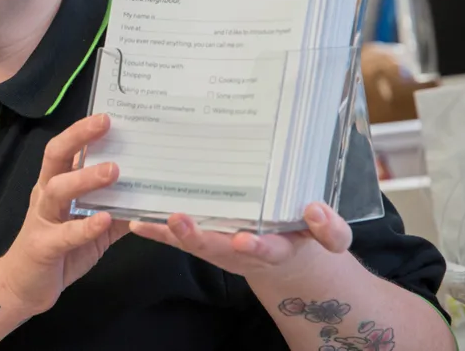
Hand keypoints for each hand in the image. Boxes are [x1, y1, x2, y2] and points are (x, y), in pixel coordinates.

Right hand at [0, 113, 129, 315]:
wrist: (23, 288)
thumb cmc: (60, 252)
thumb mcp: (93, 227)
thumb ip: (117, 209)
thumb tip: (151, 194)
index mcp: (54, 185)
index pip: (66, 149)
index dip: (82, 131)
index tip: (108, 115)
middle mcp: (45, 196)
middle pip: (55, 157)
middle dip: (78, 137)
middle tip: (105, 124)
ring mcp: (42, 219)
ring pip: (58, 190)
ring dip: (85, 178)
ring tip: (113, 170)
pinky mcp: (43, 246)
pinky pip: (64, 234)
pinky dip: (85, 227)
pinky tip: (104, 220)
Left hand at [130, 202, 351, 284]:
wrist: (285, 255)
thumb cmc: (303, 235)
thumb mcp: (329, 237)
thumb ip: (329, 229)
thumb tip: (315, 210)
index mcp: (275, 248)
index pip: (266, 249)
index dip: (256, 245)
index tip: (244, 239)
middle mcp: (241, 250)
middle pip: (217, 247)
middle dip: (197, 236)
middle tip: (179, 219)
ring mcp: (219, 246)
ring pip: (192, 242)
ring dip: (170, 232)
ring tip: (150, 216)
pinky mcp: (203, 240)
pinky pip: (176, 238)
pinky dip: (156, 230)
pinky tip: (135, 221)